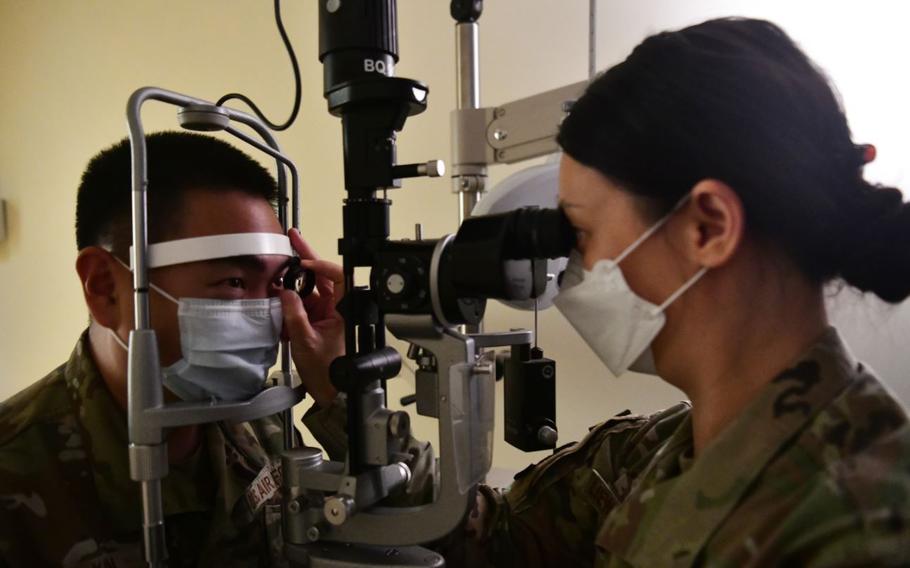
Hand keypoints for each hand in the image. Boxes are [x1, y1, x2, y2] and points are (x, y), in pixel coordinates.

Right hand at [280, 229, 344, 407]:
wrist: (333, 394)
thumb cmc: (329, 372)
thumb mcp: (306, 342)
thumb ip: (294, 315)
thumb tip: (285, 294)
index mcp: (344, 309)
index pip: (337, 277)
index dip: (320, 265)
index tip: (302, 262)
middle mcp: (337, 308)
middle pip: (322, 276)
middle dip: (306, 258)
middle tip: (292, 238)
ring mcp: (326, 314)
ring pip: (310, 289)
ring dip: (294, 280)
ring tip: (279, 265)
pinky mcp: (317, 321)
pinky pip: (303, 304)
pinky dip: (290, 299)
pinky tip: (278, 292)